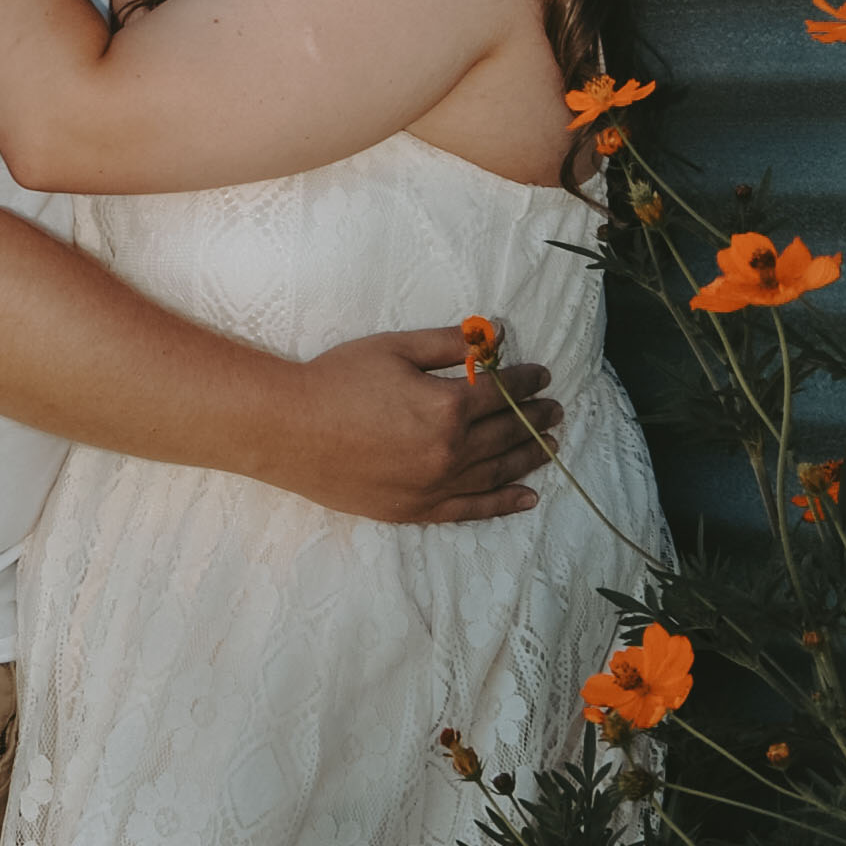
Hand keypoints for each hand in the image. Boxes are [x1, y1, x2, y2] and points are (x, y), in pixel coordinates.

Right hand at [255, 328, 562, 523]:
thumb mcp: (393, 348)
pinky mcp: (418, 509)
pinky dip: (503, 503)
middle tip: (555, 410)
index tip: (542, 375)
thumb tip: (494, 336)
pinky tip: (526, 497)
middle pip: (506, 434)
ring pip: (498, 472)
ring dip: (529, 457)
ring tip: (551, 445)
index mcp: (448, 407)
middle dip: (535, 419)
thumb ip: (447, 343)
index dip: (525, 382)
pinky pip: (472, 509)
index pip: (501, 393)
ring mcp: (436, 485)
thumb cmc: (337, 381)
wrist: (290, 430)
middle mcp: (451, 452)